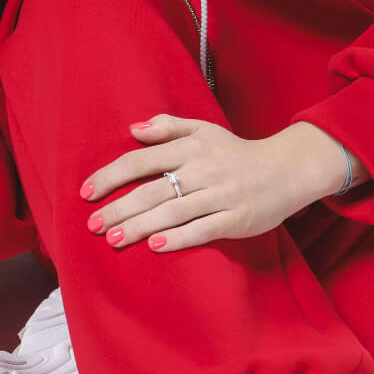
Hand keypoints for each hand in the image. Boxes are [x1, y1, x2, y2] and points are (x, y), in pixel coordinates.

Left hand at [80, 116, 364, 253]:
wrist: (286, 170)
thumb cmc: (237, 153)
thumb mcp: (204, 130)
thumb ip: (168, 127)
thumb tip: (133, 128)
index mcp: (190, 148)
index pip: (141, 160)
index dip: (111, 176)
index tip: (87, 193)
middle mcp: (202, 171)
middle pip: (152, 191)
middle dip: (119, 209)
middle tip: (93, 225)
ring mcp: (220, 196)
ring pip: (173, 212)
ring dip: (140, 227)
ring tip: (113, 240)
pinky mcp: (236, 219)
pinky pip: (202, 230)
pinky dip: (178, 238)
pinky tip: (155, 246)